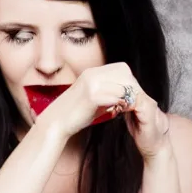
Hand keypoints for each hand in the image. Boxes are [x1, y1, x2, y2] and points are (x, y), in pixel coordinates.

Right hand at [37, 62, 169, 159]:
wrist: (56, 123)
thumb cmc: (75, 114)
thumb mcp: (93, 99)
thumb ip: (107, 93)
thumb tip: (124, 95)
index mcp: (92, 72)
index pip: (122, 69)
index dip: (130, 82)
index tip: (132, 96)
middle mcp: (92, 74)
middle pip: (125, 75)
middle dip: (133, 89)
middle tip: (134, 103)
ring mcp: (91, 83)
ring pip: (122, 86)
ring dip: (128, 98)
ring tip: (127, 108)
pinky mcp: (91, 96)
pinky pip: (115, 97)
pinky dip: (121, 105)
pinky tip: (119, 112)